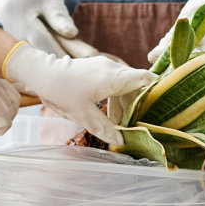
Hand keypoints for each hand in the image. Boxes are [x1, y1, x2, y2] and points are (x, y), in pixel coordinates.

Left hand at [2, 44, 155, 146]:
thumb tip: (121, 140)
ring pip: (125, 83)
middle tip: (141, 123)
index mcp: (114, 78)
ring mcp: (104, 66)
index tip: (163, 105)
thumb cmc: (62, 93)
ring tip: (122, 123)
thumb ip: (105, 128)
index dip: (157, 90)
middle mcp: (112, 68)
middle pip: (137, 84)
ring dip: (126, 102)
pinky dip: (116, 96)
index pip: (146, 79)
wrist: (41, 73)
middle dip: (140, 103)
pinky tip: (110, 113)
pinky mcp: (96, 67)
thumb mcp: (84, 116)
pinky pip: (114, 81)